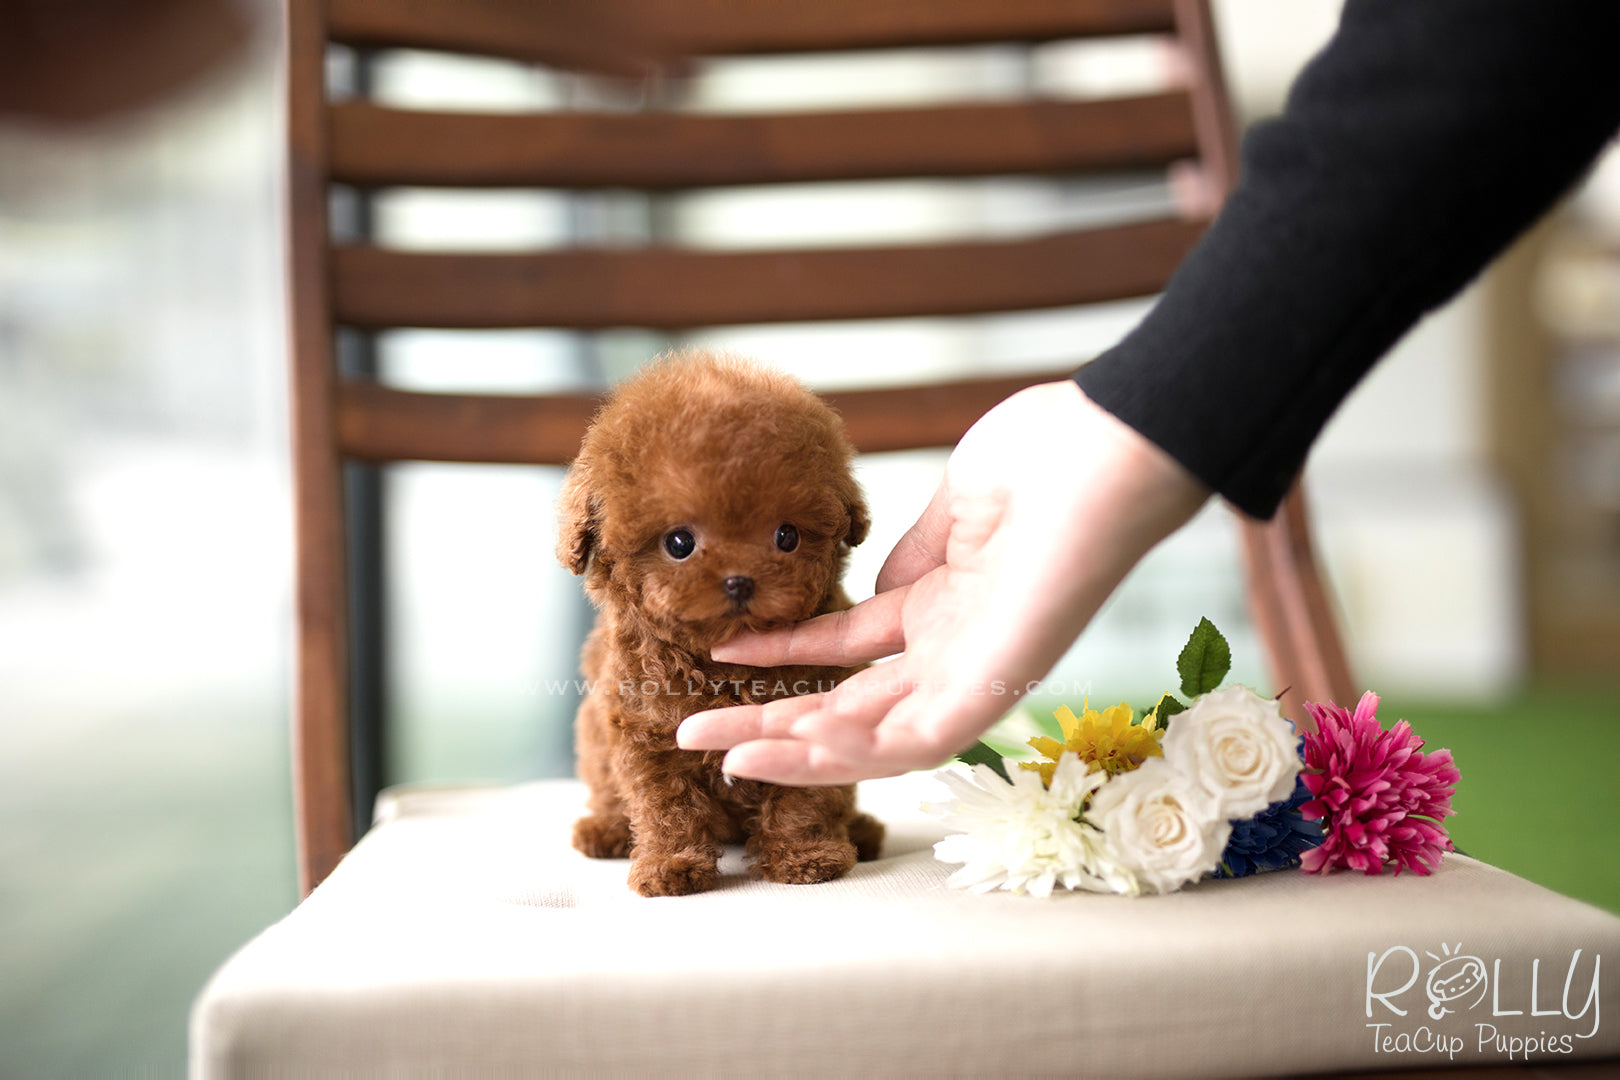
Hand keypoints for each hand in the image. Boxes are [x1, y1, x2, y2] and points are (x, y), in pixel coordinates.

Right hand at [676, 380, 1209, 784]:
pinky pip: (922, 737)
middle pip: (847, 704)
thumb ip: (912, 558)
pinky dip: (860, 750)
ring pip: (877, 738)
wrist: (1114, 445)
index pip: (846, 648)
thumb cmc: (1049, 456)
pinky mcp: (1000, 681)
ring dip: (798, 752)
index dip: (781, 655)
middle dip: (769, 722)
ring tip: (722, 754)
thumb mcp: (955, 507)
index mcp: (944, 605)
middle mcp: (955, 648)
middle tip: (691, 733)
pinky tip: (797, 745)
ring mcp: (977, 669)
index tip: (720, 655)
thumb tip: (873, 595)